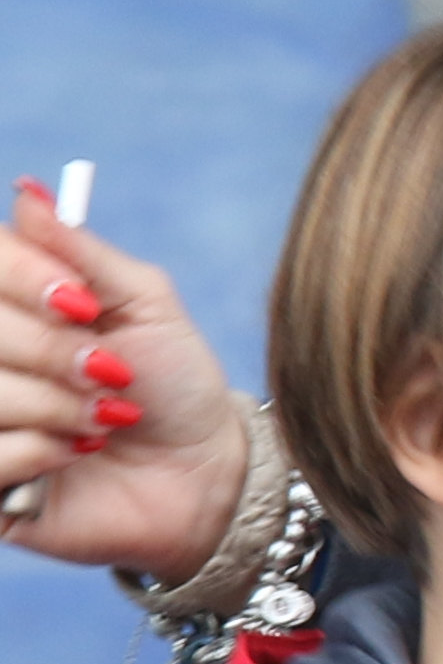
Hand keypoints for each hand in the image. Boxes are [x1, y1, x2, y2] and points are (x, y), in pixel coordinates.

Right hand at [0, 179, 253, 575]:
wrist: (203, 471)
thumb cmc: (173, 382)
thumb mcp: (146, 304)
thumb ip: (83, 252)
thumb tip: (29, 193)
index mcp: (11, 304)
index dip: (23, 276)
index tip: (82, 302)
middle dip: (52, 350)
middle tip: (109, 371)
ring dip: (56, 404)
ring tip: (104, 418)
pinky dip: (44, 452)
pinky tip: (76, 455)